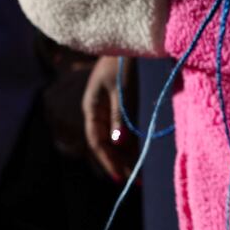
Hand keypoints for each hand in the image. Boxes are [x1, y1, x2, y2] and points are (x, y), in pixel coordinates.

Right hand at [82, 55, 139, 182]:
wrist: (125, 46)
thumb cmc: (121, 64)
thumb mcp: (121, 90)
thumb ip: (119, 116)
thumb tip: (118, 143)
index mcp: (92, 109)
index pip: (98, 142)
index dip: (108, 161)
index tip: (121, 177)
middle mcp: (98, 114)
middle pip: (106, 145)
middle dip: (118, 164)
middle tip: (134, 183)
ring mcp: (109, 112)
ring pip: (116, 141)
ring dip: (125, 158)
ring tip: (138, 177)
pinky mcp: (121, 109)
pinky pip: (124, 132)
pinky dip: (130, 145)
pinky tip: (137, 157)